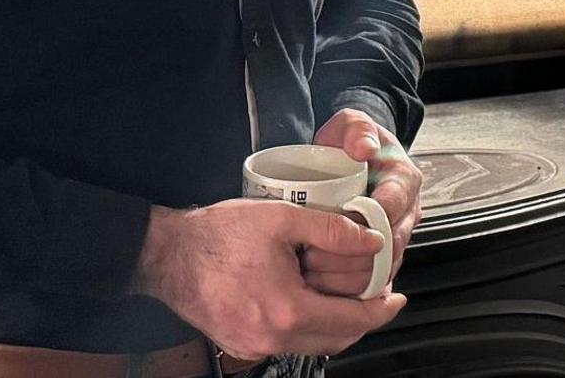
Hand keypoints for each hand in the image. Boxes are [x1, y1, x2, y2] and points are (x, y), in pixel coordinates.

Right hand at [133, 199, 404, 361]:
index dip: (381, 310)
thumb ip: (332, 230)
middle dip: (363, 320)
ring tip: (348, 296)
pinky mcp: (242, 344)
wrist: (168, 255)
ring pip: (314, 345)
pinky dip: (309, 328)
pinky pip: (289, 344)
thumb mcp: (281, 219)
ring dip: (336, 325)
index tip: (397, 297)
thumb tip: (372, 242)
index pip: (352, 321)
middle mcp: (273, 338)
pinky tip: (312, 302)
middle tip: (377, 295)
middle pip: (337, 340)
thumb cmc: (219, 234)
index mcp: (288, 310)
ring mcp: (255, 346)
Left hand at [305, 108, 421, 297]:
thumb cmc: (350, 144)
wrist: (350, 160)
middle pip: (391, 245)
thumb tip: (364, 149)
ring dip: (348, 276)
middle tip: (314, 254)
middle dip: (353, 255)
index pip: (395, 205)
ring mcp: (396, 237)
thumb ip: (358, 129)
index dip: (368, 219)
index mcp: (405, 181)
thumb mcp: (352, 125)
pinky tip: (323, 290)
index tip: (335, 225)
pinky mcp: (382, 257)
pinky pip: (374, 282)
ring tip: (312, 272)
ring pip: (383, 269)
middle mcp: (407, 212)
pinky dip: (350, 290)